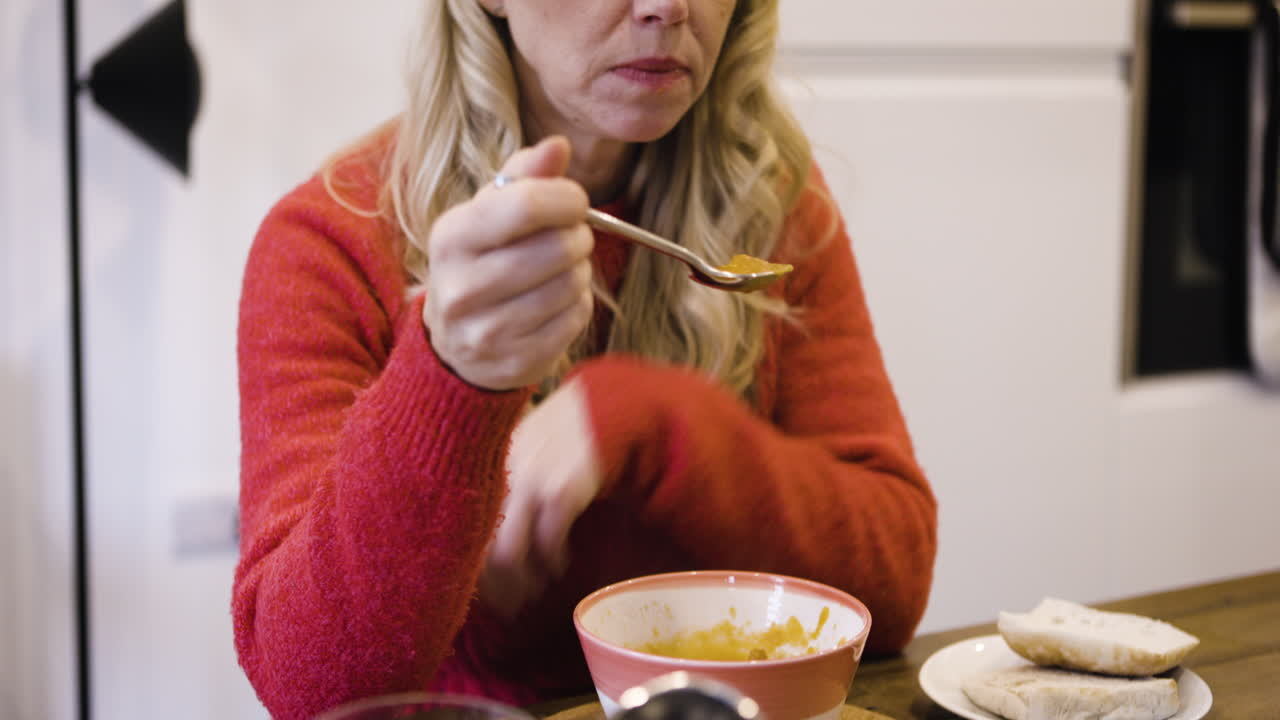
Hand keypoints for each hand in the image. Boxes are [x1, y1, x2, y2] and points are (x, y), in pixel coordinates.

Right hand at [423, 136, 593, 389]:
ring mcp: (487, 331)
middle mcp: (461, 287)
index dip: (565, 198)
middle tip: (570, 238)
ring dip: (579, 271)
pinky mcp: (516, 362)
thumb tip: (558, 146)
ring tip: (561, 269)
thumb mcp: (489, 213)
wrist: (456, 343)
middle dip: (577, 236)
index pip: (525, 206)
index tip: (575, 201)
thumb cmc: (482, 262)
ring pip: (571, 284)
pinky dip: (578, 305)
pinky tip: (557, 302)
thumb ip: (524, 177)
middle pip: (556, 248)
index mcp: (451, 237)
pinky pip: (575, 318)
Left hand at [479, 378, 600, 616]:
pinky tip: (557, 566)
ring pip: (508, 554)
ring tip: (533, 592)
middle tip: (507, 606)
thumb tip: (469, 538)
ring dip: (523, 582)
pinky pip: (548, 541)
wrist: (601, 406)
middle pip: (478, 549)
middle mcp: (496, 477)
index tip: (477, 590)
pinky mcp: (562, 490)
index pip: (458, 531)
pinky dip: (552, 561)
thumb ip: (495, 483)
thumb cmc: (555, 433)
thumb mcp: (515, 449)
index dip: (467, 567)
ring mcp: (527, 482)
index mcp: (480, 467)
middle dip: (495, 587)